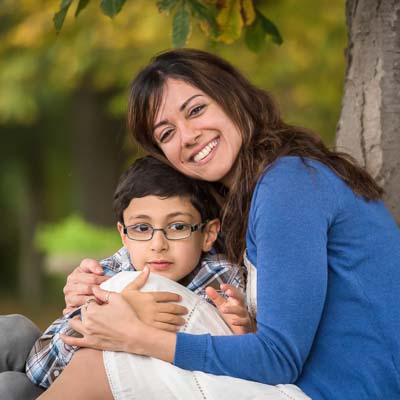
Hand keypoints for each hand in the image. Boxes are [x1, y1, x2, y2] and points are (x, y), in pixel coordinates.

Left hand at [61, 286, 176, 362]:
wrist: (134, 335)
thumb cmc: (127, 315)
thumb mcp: (117, 299)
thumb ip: (103, 292)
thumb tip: (93, 288)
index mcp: (93, 310)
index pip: (89, 301)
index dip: (96, 300)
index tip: (103, 302)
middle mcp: (87, 322)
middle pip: (82, 311)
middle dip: (88, 309)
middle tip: (100, 309)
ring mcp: (87, 334)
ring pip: (74, 324)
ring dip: (75, 319)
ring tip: (78, 317)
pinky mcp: (90, 343)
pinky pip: (73, 342)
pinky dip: (66, 339)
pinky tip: (61, 335)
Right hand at [63, 258, 109, 314]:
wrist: (84, 288)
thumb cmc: (88, 276)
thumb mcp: (89, 266)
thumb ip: (93, 265)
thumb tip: (99, 272)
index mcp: (73, 277)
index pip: (92, 278)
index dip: (103, 279)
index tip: (110, 280)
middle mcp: (68, 288)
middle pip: (89, 288)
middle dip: (101, 289)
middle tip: (110, 290)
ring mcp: (68, 299)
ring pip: (86, 300)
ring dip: (97, 300)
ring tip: (105, 299)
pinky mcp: (70, 309)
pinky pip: (79, 310)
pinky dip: (87, 310)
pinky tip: (95, 309)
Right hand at [121, 267, 187, 331]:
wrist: (113, 319)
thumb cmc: (121, 304)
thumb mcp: (129, 289)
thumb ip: (140, 279)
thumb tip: (147, 268)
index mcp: (149, 297)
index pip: (166, 295)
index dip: (175, 297)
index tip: (180, 298)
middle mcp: (153, 308)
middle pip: (171, 308)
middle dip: (180, 309)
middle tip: (185, 310)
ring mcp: (152, 319)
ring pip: (170, 319)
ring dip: (178, 320)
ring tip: (183, 321)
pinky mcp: (150, 329)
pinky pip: (165, 329)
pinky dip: (172, 329)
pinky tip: (176, 329)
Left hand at [206, 284, 254, 333]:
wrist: (243, 329)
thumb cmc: (233, 315)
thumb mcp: (223, 305)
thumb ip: (216, 297)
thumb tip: (208, 288)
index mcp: (235, 299)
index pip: (234, 290)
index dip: (229, 287)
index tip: (222, 286)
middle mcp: (240, 305)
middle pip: (240, 297)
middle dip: (235, 294)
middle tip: (228, 292)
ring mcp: (243, 314)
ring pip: (240, 310)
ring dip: (232, 309)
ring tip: (222, 309)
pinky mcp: (245, 324)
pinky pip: (243, 322)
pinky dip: (239, 321)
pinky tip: (232, 321)